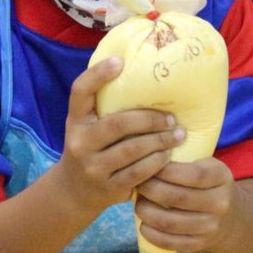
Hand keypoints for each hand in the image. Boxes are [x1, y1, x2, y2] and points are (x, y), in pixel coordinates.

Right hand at [57, 57, 185, 215]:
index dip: (98, 74)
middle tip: (172, 118)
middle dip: (150, 119)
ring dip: (160, 141)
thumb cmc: (90, 148)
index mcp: (75, 120)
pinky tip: (168, 156)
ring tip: (178, 135)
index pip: (80, 91)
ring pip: (132, 150)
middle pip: (118, 124)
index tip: (120, 62)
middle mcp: (79, 142)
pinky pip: (138, 173)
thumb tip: (140, 73)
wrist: (73, 191)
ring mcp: (92, 167)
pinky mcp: (107, 187)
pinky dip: (156, 163)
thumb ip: (104, 107)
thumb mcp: (87, 126)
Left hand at [134, 157, 235, 251]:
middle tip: (137, 182)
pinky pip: (171, 243)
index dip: (166, 171)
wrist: (231, 217)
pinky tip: (143, 225)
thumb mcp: (206, 165)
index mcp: (221, 177)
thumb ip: (185, 158)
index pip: (192, 174)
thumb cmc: (208, 183)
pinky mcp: (200, 244)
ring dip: (147, 212)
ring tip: (138, 203)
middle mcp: (220, 203)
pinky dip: (152, 235)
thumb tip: (149, 151)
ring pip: (170, 222)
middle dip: (150, 189)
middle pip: (177, 197)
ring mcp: (211, 226)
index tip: (148, 164)